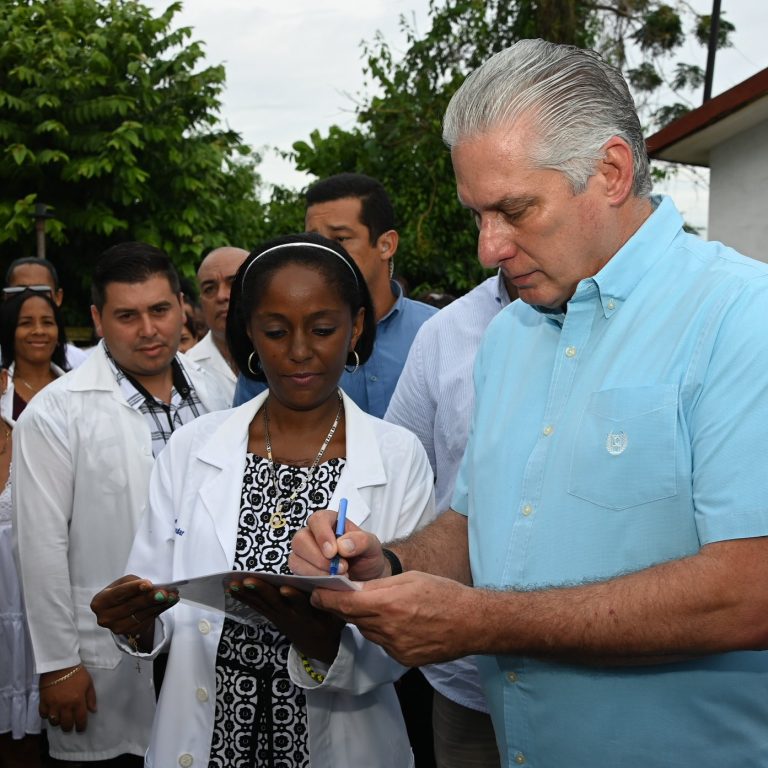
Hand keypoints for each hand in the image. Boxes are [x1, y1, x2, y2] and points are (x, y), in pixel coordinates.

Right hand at [39, 665, 95, 731]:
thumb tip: (93, 710)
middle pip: (66, 724)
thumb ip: (91, 697)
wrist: (60, 664)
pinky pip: (43, 714)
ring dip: (57, 722)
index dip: (81, 726)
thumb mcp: (88, 683)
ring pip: (54, 721)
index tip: (80, 729)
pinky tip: (50, 712)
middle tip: (69, 726)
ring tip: (60, 719)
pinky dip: (46, 715)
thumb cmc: (77, 672)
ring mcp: (53, 704)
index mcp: (78, 701)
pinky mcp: (43, 701)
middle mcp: (65, 706)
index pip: (80, 719)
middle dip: (68, 727)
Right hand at [90, 574, 177, 650]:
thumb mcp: (123, 583)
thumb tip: (154, 588)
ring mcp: (118, 628)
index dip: (133, 589)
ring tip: (173, 596)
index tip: (148, 584)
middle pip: (132, 606)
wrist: (119, 609)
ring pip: (142, 614)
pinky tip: (170, 602)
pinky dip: (160, 610)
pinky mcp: (131, 632)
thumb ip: (135, 584)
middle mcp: (106, 617)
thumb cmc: (121, 592)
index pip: (118, 594)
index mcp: (100, 602)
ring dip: (160, 604)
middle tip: (165, 592)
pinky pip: (149, 620)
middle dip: (150, 598)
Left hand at [227, 576, 343, 662]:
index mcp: (310, 615)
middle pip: (275, 603)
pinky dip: (243, 597)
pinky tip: (231, 588)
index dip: (294, 597)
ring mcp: (280, 617)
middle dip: (261, 591)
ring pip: (262, 604)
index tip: (284, 588)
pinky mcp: (273, 617)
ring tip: (233, 583)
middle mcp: (292, 616)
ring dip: (247, 593)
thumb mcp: (338, 614)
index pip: (302, 605)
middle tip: (248, 581)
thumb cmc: (330, 622)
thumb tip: (336, 577)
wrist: (319, 647)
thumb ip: (334, 599)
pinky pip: (257, 607)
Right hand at [289, 509, 388, 580]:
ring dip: (316, 571)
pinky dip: (313, 581)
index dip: (322, 535)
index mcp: (329, 521)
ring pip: (296, 559)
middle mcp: (313, 535)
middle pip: (300, 540)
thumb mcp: (372, 545)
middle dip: (318, 558)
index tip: (333, 552)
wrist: (367, 577)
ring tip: (339, 577)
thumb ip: (361, 541)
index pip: (317, 520)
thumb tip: (342, 545)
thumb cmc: (367, 556)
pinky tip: (329, 584)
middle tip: (340, 568)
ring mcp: (305, 553)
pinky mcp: (302, 570)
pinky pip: (297, 575)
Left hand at [310, 571, 478, 666]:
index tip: (315, 593)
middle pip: (353, 618)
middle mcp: (388, 628)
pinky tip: (401, 622)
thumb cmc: (444, 593)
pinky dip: (384, 632)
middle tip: (340, 596)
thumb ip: (379, 585)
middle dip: (344, 607)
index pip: (344, 604)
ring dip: (367, 619)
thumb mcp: (410, 578)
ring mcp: (395, 647)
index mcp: (388, 603)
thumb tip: (354, 588)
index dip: (325, 599)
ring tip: (383, 607)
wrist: (472, 623)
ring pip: (368, 631)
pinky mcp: (403, 659)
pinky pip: (383, 644)